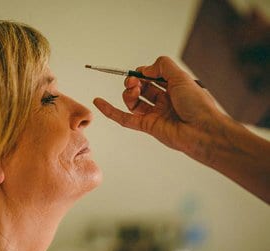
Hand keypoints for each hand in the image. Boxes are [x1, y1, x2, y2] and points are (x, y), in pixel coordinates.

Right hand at [92, 56, 229, 155]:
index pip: (152, 77)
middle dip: (134, 82)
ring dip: (128, 93)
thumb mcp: (182, 77)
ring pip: (133, 101)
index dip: (143, 73)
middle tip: (133, 82)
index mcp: (175, 88)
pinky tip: (99, 101)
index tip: (141, 72)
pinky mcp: (147, 126)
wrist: (203, 131)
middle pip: (141, 88)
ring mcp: (155, 114)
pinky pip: (124, 118)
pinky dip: (110, 110)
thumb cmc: (199, 106)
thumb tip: (143, 69)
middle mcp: (165, 100)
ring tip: (132, 91)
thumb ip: (162, 67)